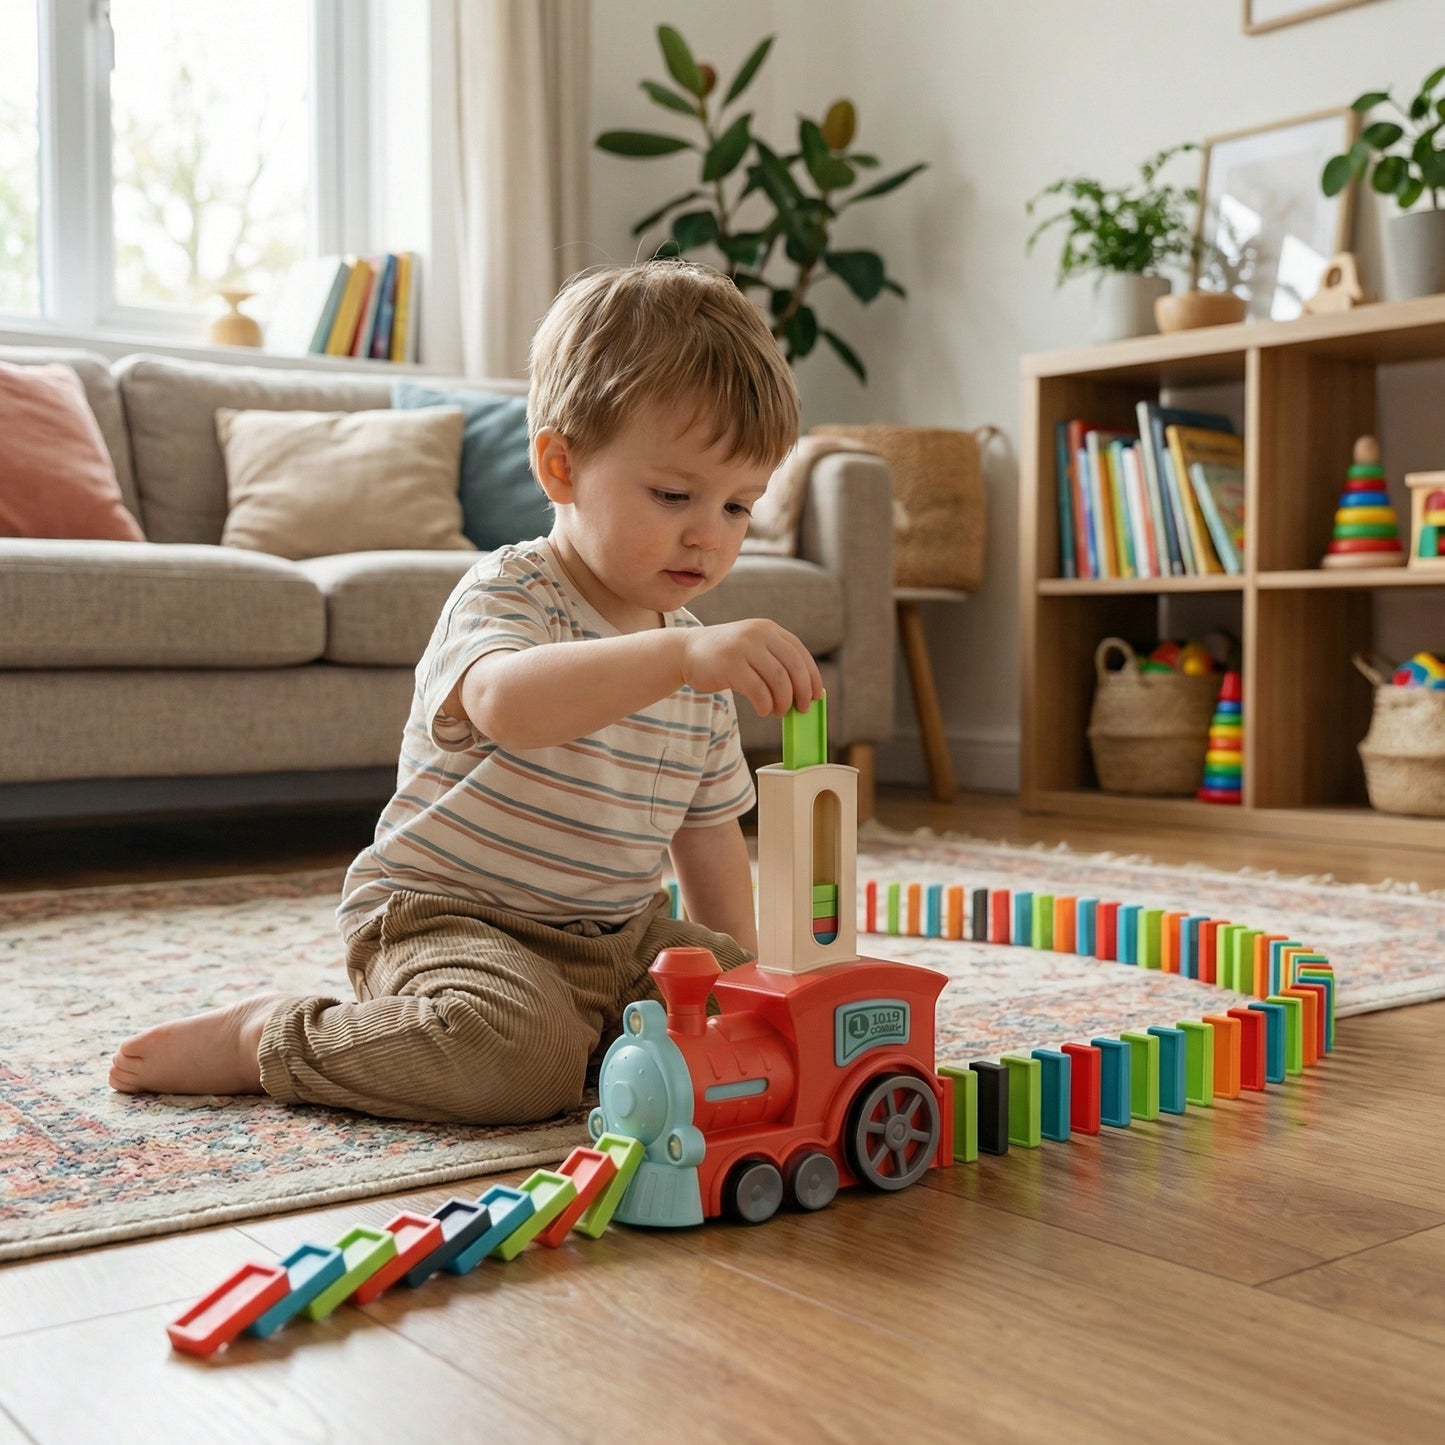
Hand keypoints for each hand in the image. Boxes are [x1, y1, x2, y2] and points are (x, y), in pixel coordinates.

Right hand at [680, 620, 823, 717]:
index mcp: (768, 629)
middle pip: (793, 667)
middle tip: (801, 709)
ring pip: (778, 680)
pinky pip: (758, 691)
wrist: (686, 651)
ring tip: (778, 712)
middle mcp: (758, 634)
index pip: (800, 653)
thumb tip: (805, 692)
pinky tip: (762, 710)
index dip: (812, 677)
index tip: (816, 696)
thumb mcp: (752, 649)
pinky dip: (765, 705)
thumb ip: (775, 662)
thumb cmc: (725, 657)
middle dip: (802, 692)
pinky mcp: (730, 665)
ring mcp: (744, 647)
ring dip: (783, 702)